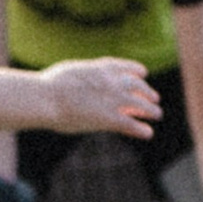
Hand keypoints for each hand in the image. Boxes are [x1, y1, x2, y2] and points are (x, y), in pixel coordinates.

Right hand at [38, 57, 160, 136]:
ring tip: (156, 114)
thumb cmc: (47, 86)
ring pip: (142, 105)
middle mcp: (114, 81)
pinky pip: (133, 125)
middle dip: (147, 92)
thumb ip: (82, 75)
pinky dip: (141, 129)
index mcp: (102, 68)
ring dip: (151, 110)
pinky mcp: (111, 118)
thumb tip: (77, 78)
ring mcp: (115, 100)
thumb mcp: (70, 72)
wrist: (46, 97)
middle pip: (138, 86)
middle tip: (153, 99)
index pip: (128, 67)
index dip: (137, 72)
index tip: (143, 75)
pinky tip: (147, 133)